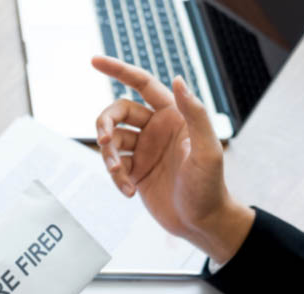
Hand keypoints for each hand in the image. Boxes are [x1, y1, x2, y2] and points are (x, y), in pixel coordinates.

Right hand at [91, 55, 254, 263]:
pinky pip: (115, 167)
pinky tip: (129, 192)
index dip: (118, 70)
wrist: (202, 223)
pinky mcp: (135, 172)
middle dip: (105, 125)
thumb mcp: (207, 150)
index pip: (142, 84)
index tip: (93, 60)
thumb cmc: (210, 187)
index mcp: (174, 116)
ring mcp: (144, 150)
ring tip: (121, 175)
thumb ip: (195, 113)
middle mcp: (156, 129)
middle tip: (104, 141)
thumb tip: (178, 80)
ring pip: (112, 141)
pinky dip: (116, 178)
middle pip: (118, 113)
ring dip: (110, 156)